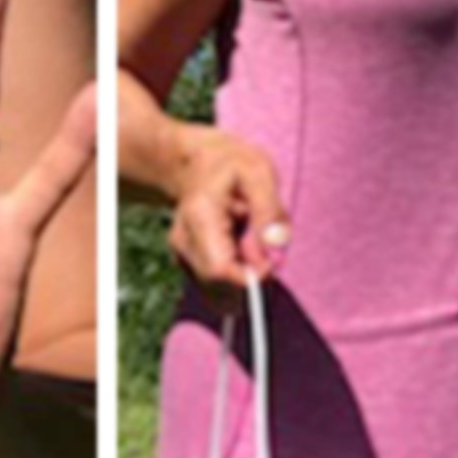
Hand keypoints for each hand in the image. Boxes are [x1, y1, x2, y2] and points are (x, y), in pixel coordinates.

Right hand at [168, 127, 290, 311]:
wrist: (194, 163)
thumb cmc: (231, 163)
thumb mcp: (258, 172)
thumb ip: (269, 211)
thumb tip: (276, 252)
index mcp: (200, 216)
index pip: (220, 271)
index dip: (251, 279)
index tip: (273, 263)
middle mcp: (183, 241)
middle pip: (219, 289)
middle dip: (252, 282)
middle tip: (269, 252)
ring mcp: (181, 255)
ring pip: (218, 294)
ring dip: (246, 281)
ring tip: (254, 245)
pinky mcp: (187, 264)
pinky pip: (217, 289)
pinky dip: (236, 279)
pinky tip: (241, 250)